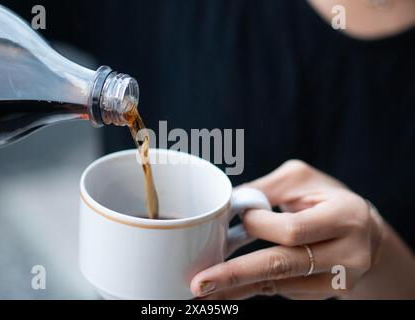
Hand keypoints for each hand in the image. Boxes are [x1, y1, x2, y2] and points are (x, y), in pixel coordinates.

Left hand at [190, 160, 384, 299]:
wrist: (366, 233)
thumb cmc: (329, 198)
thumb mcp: (302, 180)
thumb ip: (265, 189)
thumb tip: (227, 205)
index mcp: (346, 216)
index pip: (292, 229)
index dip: (259, 225)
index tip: (240, 218)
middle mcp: (349, 254)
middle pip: (283, 265)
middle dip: (236, 274)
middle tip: (200, 283)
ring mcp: (340, 279)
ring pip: (279, 285)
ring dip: (238, 288)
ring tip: (205, 291)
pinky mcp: (328, 293)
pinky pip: (285, 291)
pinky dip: (255, 287)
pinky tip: (231, 288)